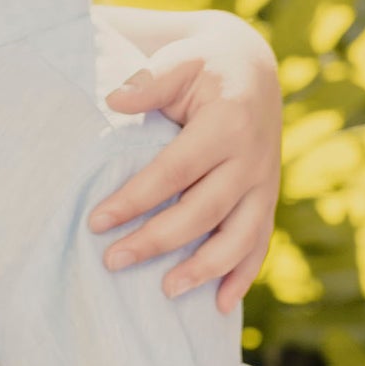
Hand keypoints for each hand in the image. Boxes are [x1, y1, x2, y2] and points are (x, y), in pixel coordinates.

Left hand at [96, 28, 283, 309]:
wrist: (251, 65)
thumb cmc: (201, 64)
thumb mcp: (177, 61)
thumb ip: (149, 82)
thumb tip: (113, 99)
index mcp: (226, 124)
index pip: (174, 171)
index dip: (135, 199)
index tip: (96, 221)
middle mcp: (251, 159)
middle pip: (203, 212)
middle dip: (157, 241)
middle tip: (112, 262)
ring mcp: (265, 182)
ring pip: (239, 237)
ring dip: (204, 269)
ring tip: (165, 291)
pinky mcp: (268, 197)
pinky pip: (260, 242)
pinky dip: (243, 275)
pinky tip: (218, 304)